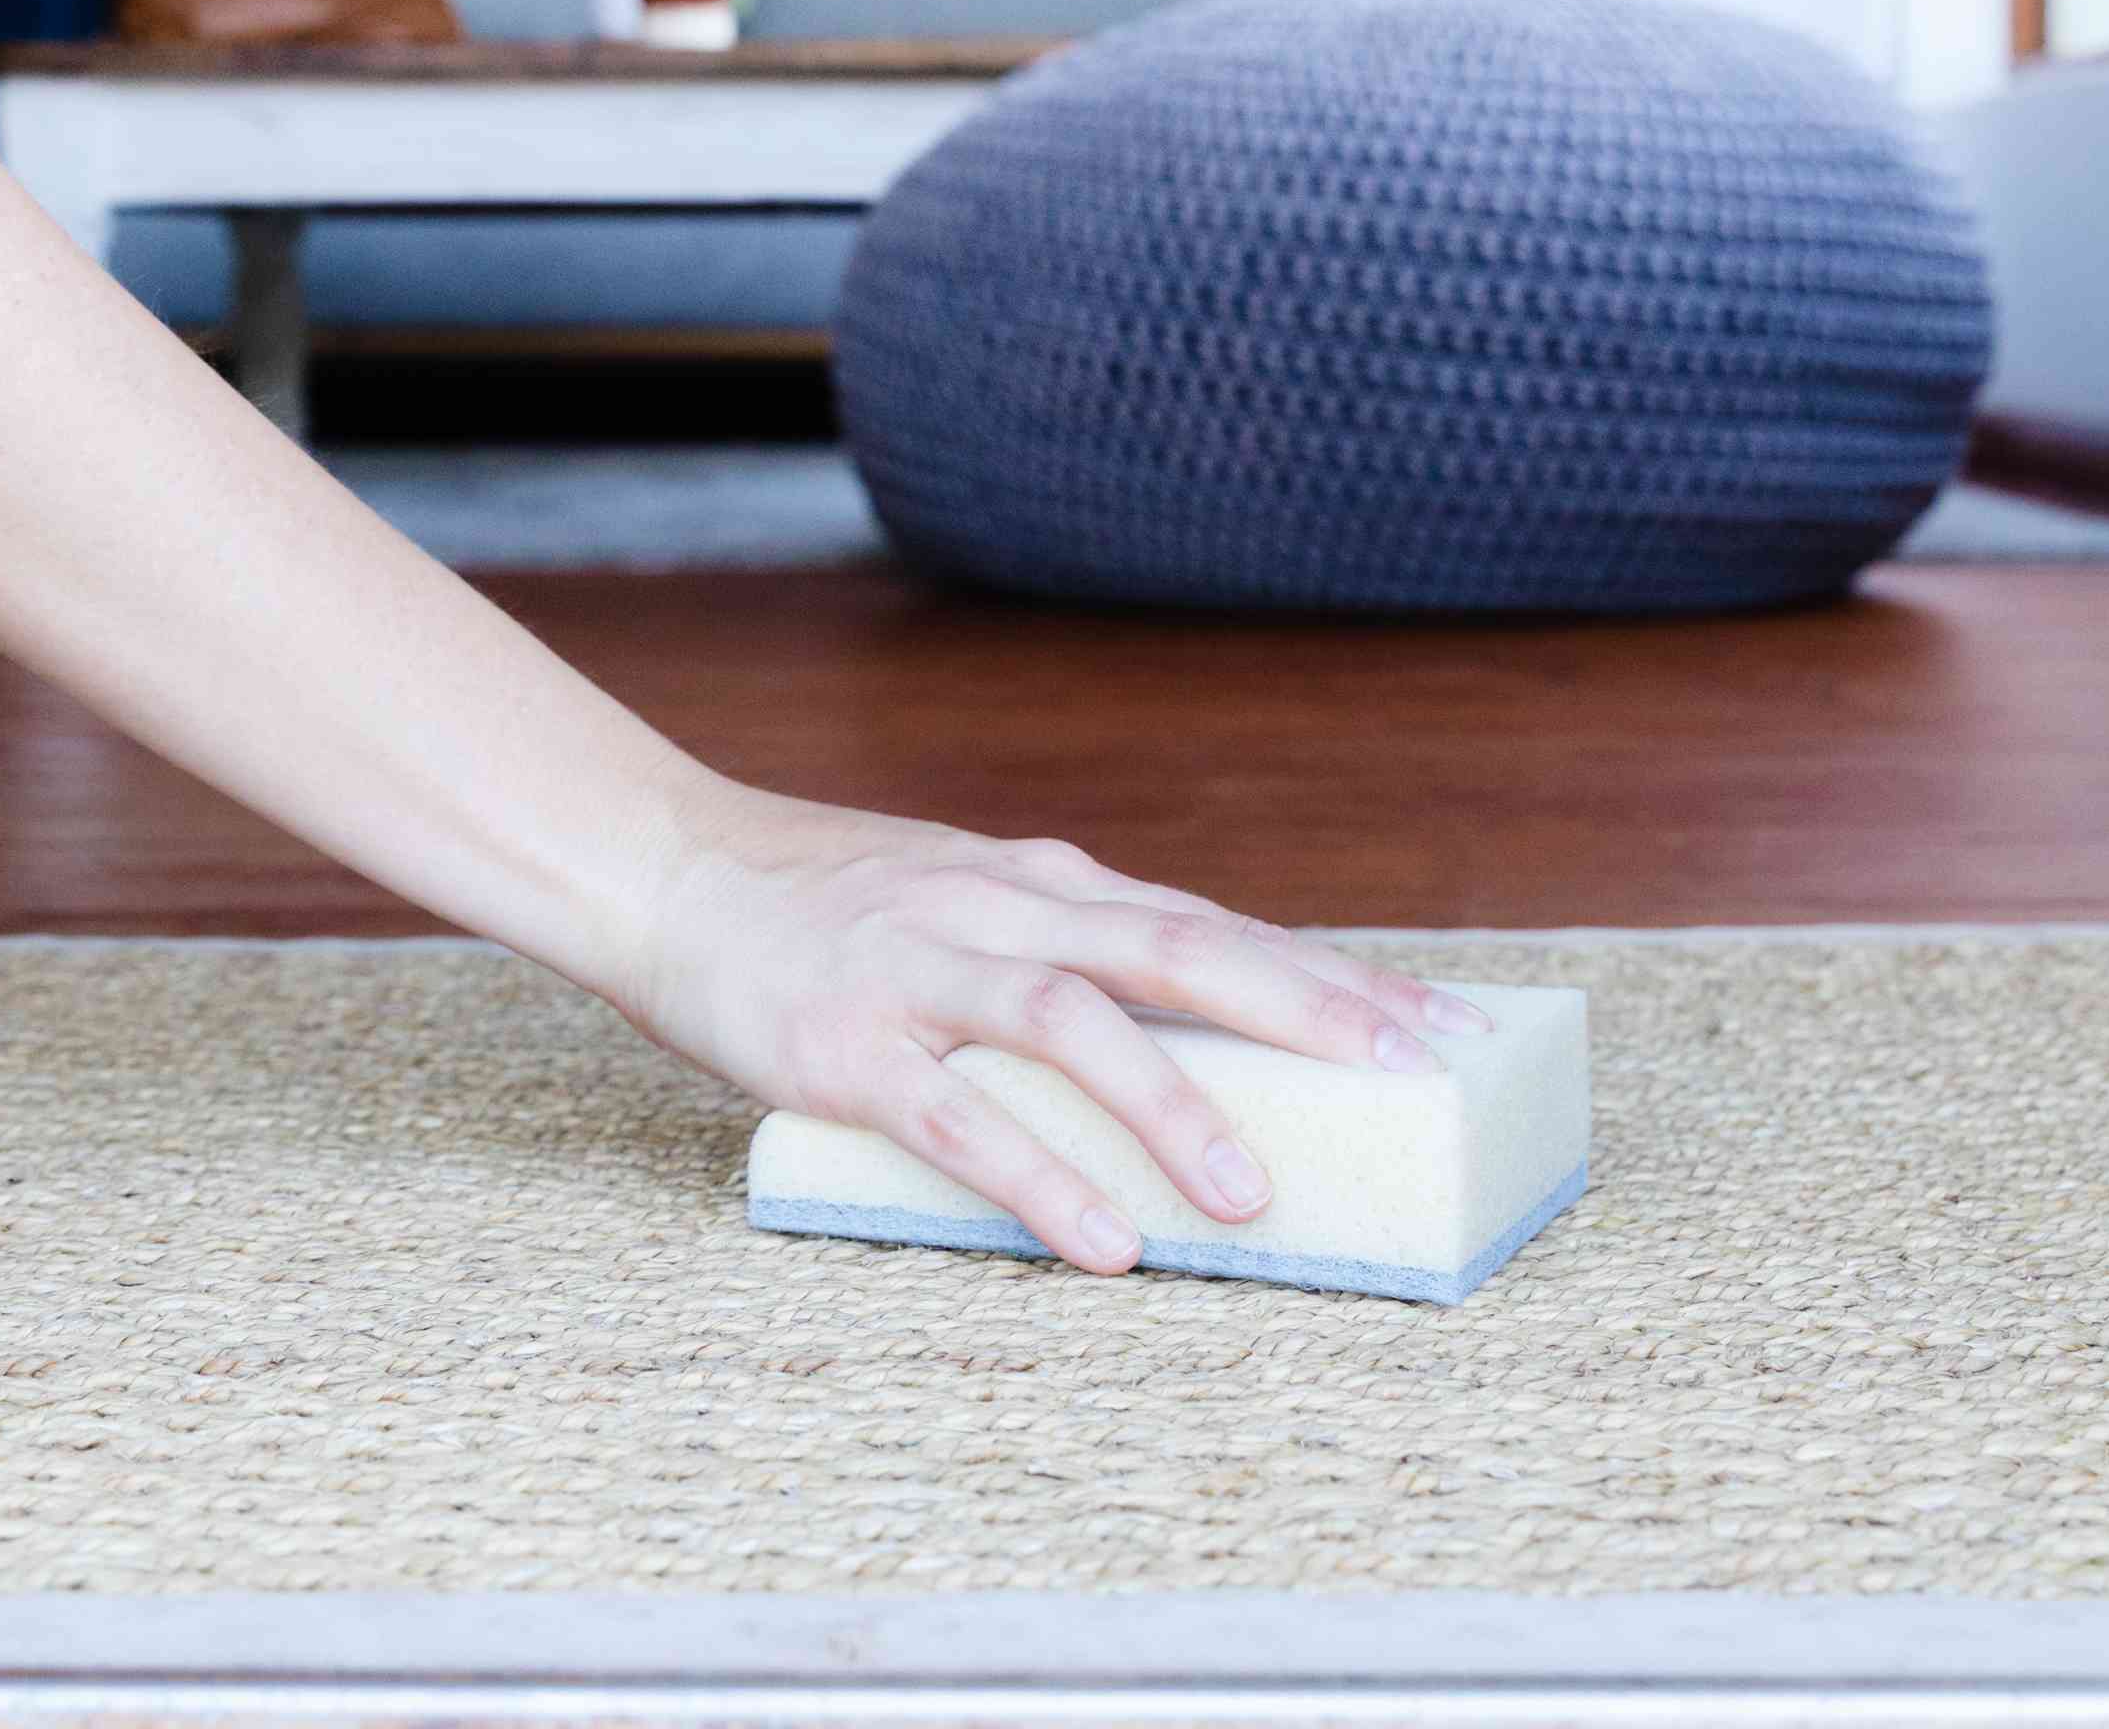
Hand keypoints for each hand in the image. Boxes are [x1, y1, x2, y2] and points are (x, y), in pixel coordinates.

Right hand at [623, 781, 1489, 1272]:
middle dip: (1303, 1012)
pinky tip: (1101, 1238)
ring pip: (1073, 1025)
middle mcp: (999, 911)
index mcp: (1042, 883)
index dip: (1332, 975)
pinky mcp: (847, 1047)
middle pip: (1176, 951)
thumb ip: (1072, 945)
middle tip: (1410, 1076)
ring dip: (1173, 1107)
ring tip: (1251, 1198)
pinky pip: (956, 1116)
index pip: (1214, 925)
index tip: (1443, 1026)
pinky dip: (1035, 1175)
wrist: (665, 869)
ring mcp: (922, 973)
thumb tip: (1205, 1020)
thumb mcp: (971, 895)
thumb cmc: (830, 904)